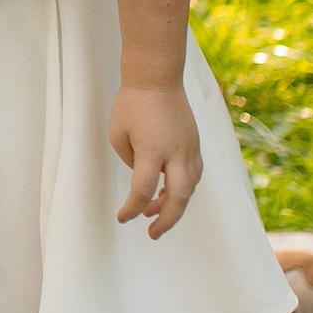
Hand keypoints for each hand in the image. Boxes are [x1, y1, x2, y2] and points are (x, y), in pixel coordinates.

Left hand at [110, 84, 201, 239]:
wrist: (157, 78)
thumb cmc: (133, 104)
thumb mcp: (118, 135)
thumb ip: (131, 162)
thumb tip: (145, 178)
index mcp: (152, 149)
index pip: (143, 189)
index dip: (131, 208)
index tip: (123, 217)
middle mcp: (175, 152)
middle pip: (179, 197)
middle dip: (166, 221)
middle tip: (153, 233)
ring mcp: (189, 148)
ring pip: (190, 188)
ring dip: (174, 205)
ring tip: (153, 213)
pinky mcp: (195, 145)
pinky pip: (193, 175)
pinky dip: (182, 189)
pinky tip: (168, 193)